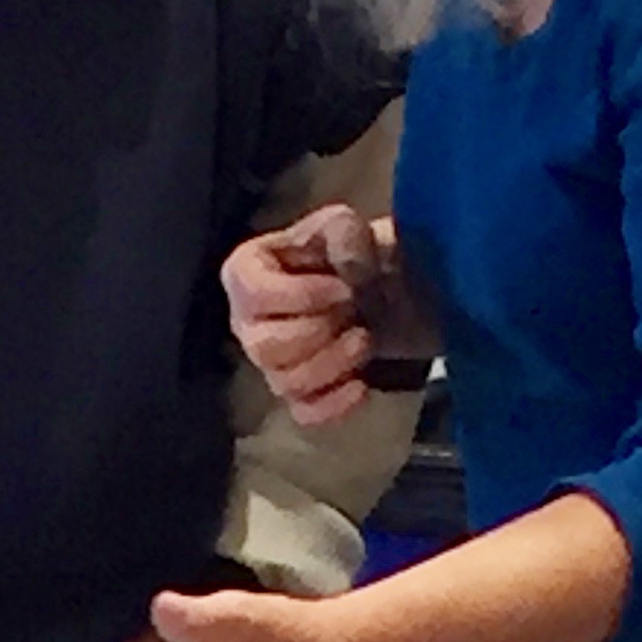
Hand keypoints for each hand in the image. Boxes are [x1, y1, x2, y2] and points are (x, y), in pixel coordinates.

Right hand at [222, 206, 431, 425]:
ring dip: (333, 364)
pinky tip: (362, 383)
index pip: (251, 292)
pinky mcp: (299, 392)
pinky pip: (303, 413)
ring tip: (365, 338)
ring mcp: (271, 362)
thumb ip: (343, 232)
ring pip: (284, 383)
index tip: (343, 289)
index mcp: (248, 271)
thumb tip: (343, 261)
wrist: (392, 290)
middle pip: (265, 346)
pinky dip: (335, 404)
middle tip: (353, 311)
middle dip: (319, 332)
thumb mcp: (353, 227)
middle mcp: (248, 320)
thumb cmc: (359, 252)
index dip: (299, 295)